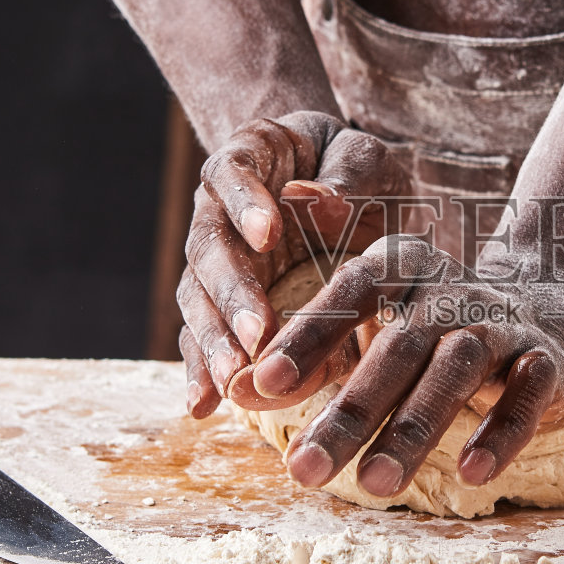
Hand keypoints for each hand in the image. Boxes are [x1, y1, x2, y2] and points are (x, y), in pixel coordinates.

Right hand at [178, 112, 408, 417]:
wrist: (341, 185)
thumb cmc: (351, 167)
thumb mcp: (364, 158)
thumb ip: (345, 176)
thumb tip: (311, 198)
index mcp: (248, 156)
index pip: (232, 173)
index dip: (244, 203)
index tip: (268, 235)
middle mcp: (217, 208)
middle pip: (209, 248)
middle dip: (232, 294)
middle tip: (257, 335)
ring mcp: (215, 258)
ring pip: (199, 298)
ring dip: (215, 341)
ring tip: (233, 380)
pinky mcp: (222, 302)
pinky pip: (204, 336)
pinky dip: (202, 371)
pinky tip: (202, 406)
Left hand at [250, 235, 563, 494]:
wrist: (543, 316)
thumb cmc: (428, 329)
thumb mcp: (369, 327)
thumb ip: (306, 351)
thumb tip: (229, 389)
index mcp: (401, 265)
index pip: (350, 290)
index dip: (307, 334)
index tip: (261, 384)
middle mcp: (451, 289)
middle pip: (397, 345)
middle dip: (350, 410)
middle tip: (303, 470)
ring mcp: (503, 324)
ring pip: (456, 370)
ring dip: (414, 427)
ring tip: (373, 484)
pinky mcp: (549, 362)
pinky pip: (527, 394)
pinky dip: (502, 431)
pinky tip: (471, 473)